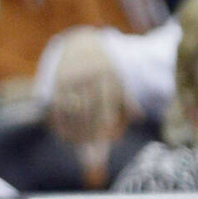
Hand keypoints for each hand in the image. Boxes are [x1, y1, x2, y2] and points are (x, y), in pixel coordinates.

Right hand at [46, 31, 129, 149]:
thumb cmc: (103, 67)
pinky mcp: (57, 81)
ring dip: (73, 132)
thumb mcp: (118, 78)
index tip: (104, 146)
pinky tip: (61, 134)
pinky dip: (59, 123)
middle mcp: (90, 77)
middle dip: (88, 135)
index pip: (107, 109)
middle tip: (89, 155)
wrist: (79, 43)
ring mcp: (72, 78)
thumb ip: (128, 99)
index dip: (104, 130)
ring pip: (73, 112)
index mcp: (110, 76)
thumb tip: (139, 118)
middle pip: (89, 113)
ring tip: (75, 145)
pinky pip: (58, 107)